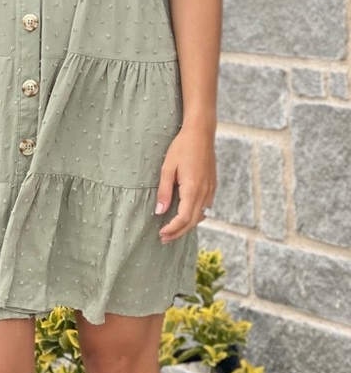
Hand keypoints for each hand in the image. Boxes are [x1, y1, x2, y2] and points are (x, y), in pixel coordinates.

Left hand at [155, 123, 216, 243]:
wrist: (201, 133)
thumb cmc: (181, 147)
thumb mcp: (168, 168)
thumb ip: (164, 191)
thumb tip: (159, 211)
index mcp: (193, 189)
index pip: (183, 218)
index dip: (172, 229)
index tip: (161, 234)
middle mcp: (204, 193)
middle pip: (192, 221)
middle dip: (178, 232)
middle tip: (164, 238)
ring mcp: (210, 190)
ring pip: (200, 215)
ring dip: (186, 225)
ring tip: (171, 229)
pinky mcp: (212, 186)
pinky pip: (204, 206)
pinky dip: (194, 215)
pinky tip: (184, 214)